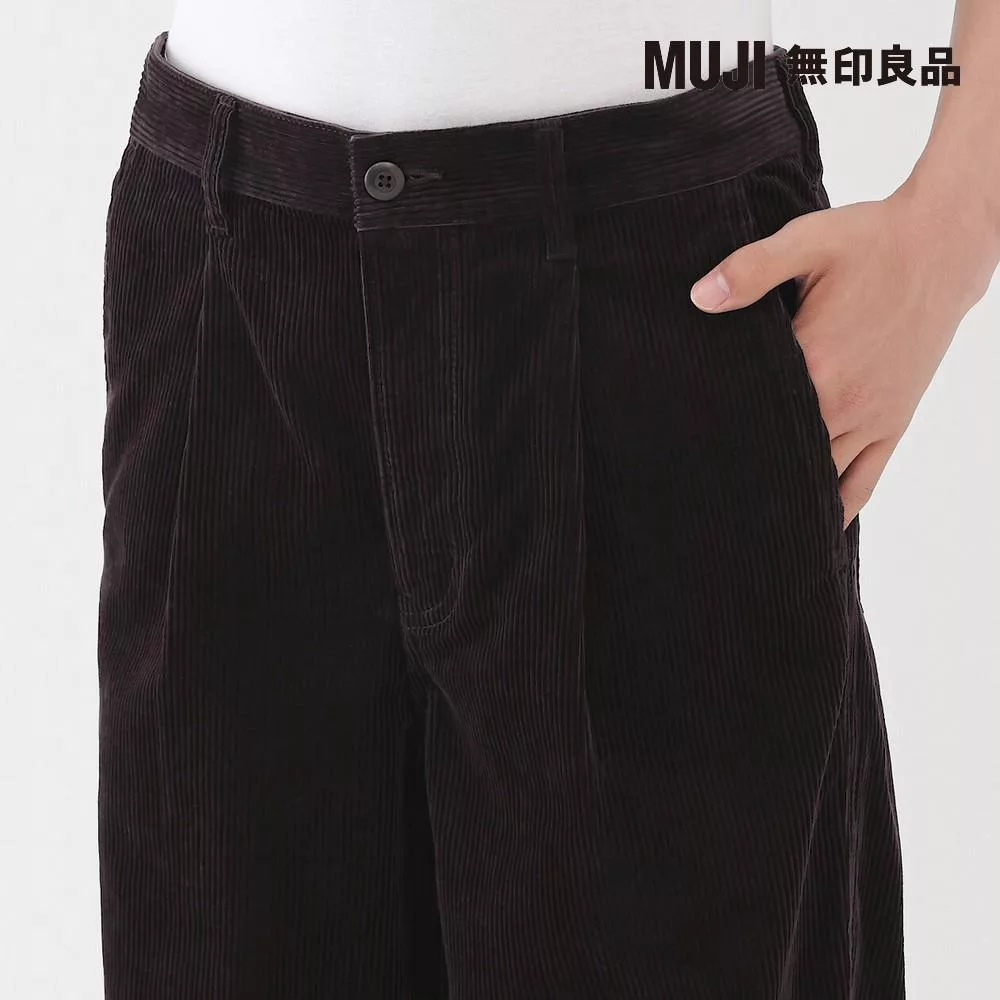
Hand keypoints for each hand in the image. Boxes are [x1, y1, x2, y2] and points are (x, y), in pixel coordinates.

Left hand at [689, 179, 998, 528]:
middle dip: (746, 474)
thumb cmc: (870, 241)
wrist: (944, 245)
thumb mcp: (808, 242)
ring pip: (822, 476)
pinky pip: (866, 479)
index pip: (752, 418)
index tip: (686, 459)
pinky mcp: (895, 421)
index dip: (718, 438)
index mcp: (815, 365)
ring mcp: (873, 418)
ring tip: (746, 521)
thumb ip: (750, 269)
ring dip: (787, 494)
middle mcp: (843, 403)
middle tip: (705, 499)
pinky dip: (840, 505)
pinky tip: (816, 526)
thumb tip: (698, 297)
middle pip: (783, 456)